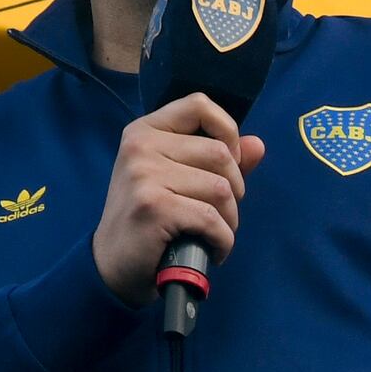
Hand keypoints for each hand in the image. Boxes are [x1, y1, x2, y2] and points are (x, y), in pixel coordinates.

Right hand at [89, 95, 247, 304]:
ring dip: (229, 221)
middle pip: (220, 154)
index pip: (200, 105)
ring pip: (221, 189)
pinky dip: (223, 242)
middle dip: (234, 191)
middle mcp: (140, 145)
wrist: (112, 266)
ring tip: (213, 234)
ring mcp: (144, 174)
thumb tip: (258, 145)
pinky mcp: (153, 205)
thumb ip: (216, 162)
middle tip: (217, 214)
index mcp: (144, 131)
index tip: (226, 166)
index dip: (227, 133)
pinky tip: (212, 251)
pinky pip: (212, 219)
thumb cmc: (148, 222)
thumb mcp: (178, 182)